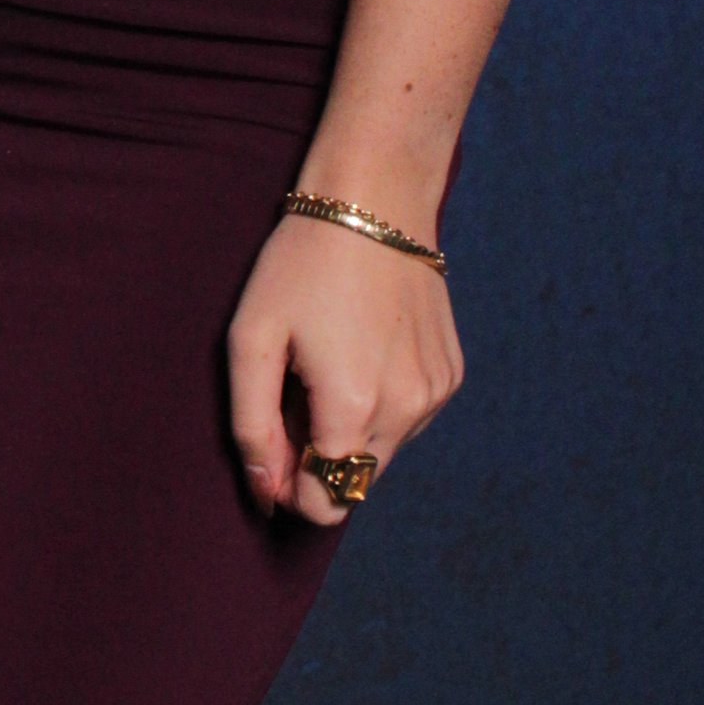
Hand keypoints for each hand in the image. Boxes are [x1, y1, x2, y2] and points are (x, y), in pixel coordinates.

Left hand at [226, 211, 462, 527]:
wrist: (374, 201)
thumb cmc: (301, 264)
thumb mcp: (252, 337)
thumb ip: (252, 425)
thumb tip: (266, 491)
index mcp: (354, 405)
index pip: (325, 503)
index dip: (289, 487)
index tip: (272, 443)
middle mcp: (407, 410)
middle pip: (356, 483)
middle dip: (319, 459)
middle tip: (295, 392)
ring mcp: (436, 394)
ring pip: (384, 453)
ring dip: (351, 431)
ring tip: (329, 363)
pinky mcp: (451, 375)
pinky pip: (410, 418)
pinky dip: (382, 404)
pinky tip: (363, 350)